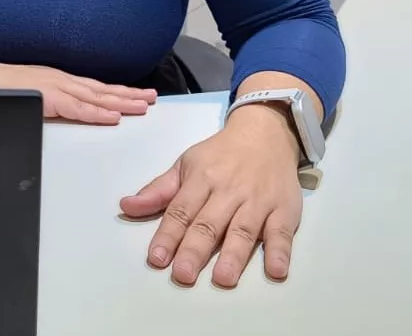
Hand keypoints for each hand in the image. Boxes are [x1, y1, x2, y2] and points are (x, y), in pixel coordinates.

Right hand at [0, 51, 155, 123]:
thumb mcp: (22, 100)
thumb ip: (42, 108)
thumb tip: (54, 118)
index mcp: (53, 81)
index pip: (91, 88)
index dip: (115, 93)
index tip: (136, 97)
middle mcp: (57, 79)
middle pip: (100, 89)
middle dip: (128, 94)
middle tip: (153, 99)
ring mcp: (51, 85)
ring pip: (94, 95)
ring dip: (121, 101)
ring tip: (144, 105)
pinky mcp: (43, 95)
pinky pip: (76, 106)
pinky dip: (97, 111)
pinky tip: (113, 115)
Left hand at [119, 104, 302, 286]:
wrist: (266, 133)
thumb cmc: (221, 155)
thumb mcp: (186, 165)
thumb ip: (158, 191)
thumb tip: (126, 207)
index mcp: (201, 179)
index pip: (181, 210)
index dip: (168, 235)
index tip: (157, 259)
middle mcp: (229, 190)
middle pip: (210, 223)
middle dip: (195, 250)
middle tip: (183, 275)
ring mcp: (258, 200)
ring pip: (244, 229)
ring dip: (234, 255)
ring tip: (223, 278)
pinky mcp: (285, 209)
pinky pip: (282, 232)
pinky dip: (280, 252)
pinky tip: (276, 271)